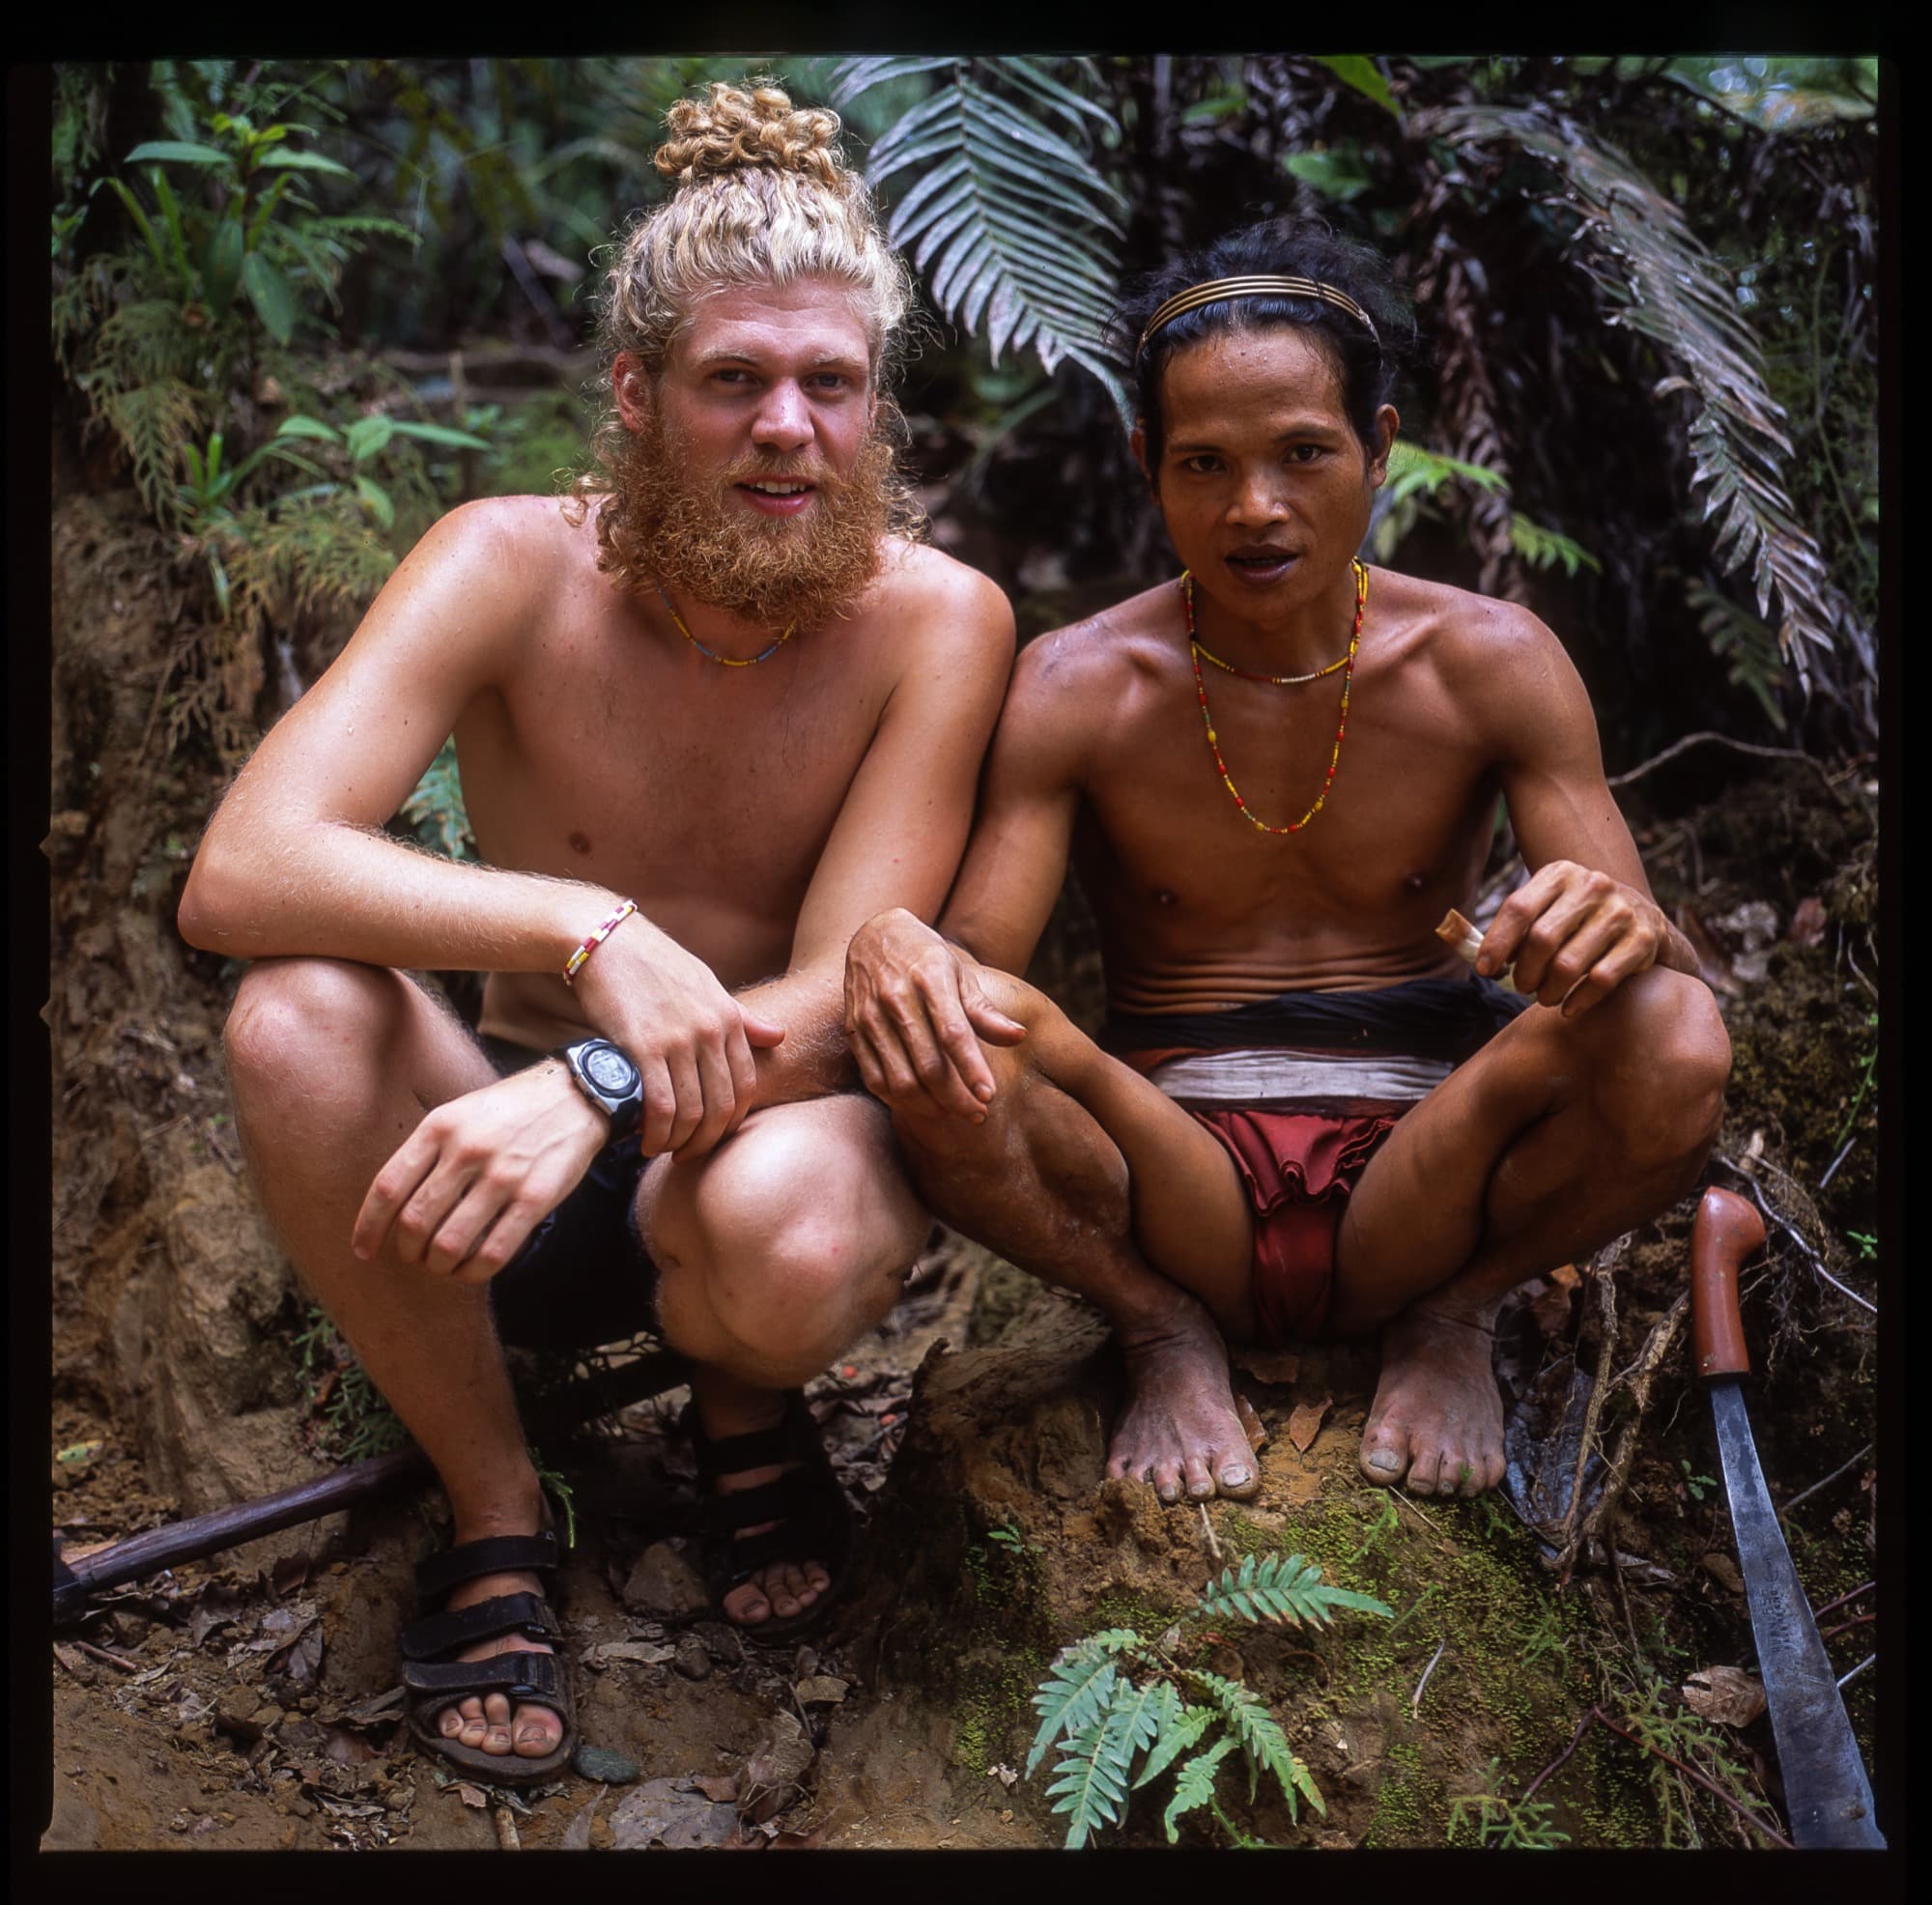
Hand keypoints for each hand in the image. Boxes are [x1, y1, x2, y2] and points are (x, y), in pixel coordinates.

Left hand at [352, 1062, 609, 1281]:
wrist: (574, 1096)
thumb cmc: (508, 1110)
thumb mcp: (458, 1113)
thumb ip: (426, 1152)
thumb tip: (391, 1207)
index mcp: (440, 1127)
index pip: (388, 1187)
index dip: (369, 1227)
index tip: (364, 1251)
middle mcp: (467, 1150)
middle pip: (415, 1221)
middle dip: (407, 1251)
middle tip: (414, 1256)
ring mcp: (503, 1176)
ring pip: (450, 1243)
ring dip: (438, 1265)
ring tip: (441, 1264)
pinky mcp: (535, 1198)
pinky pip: (494, 1252)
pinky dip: (474, 1272)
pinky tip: (470, 1269)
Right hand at [569, 917, 785, 1157]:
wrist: (608, 942)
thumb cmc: (656, 964)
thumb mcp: (707, 984)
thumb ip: (742, 1018)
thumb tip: (779, 1036)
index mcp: (728, 1018)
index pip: (746, 1086)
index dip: (731, 1122)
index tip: (712, 1137)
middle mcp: (709, 1031)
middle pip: (722, 1106)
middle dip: (705, 1141)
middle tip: (686, 1155)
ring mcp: (678, 1039)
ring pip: (691, 1112)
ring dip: (676, 1142)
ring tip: (660, 1149)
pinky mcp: (643, 1046)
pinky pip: (659, 1105)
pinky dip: (654, 1132)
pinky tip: (643, 1140)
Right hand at [844, 907, 1026, 1118]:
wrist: (874, 935)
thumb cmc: (926, 958)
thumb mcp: (959, 974)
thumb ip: (985, 1011)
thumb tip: (1019, 1037)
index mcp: (929, 978)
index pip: (953, 1033)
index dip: (972, 1068)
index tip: (989, 1096)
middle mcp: (895, 997)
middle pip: (928, 1065)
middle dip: (956, 1098)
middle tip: (978, 1113)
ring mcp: (869, 1017)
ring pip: (900, 1080)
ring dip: (930, 1106)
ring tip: (953, 1111)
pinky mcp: (853, 1032)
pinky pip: (875, 1080)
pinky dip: (900, 1101)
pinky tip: (922, 1104)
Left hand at [1479, 861, 1666, 1017]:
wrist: (1642, 918)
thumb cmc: (1578, 919)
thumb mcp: (1547, 907)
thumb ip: (1515, 927)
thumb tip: (1479, 960)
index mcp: (1561, 873)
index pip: (1518, 908)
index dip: (1496, 943)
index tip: (1485, 970)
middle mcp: (1593, 886)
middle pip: (1541, 939)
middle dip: (1524, 972)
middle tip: (1522, 987)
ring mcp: (1621, 912)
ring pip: (1569, 964)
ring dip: (1548, 990)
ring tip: (1543, 997)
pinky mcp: (1643, 940)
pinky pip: (1600, 980)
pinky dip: (1578, 1000)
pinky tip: (1568, 1008)